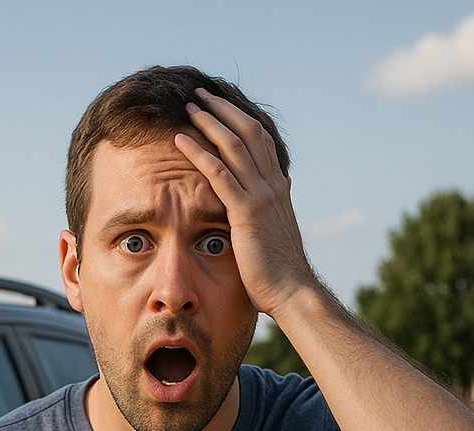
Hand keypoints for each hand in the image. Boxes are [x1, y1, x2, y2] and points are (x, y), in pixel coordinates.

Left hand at [174, 87, 318, 317]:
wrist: (293, 292)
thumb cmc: (282, 271)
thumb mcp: (281, 230)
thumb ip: (279, 205)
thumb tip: (285, 186)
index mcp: (278, 189)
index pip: (260, 142)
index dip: (240, 120)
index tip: (221, 107)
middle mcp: (272, 186)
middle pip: (247, 134)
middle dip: (223, 110)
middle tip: (201, 94)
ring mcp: (261, 196)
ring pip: (233, 146)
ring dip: (209, 122)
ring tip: (189, 106)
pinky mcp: (247, 212)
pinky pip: (219, 174)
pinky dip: (199, 152)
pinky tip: (180, 140)